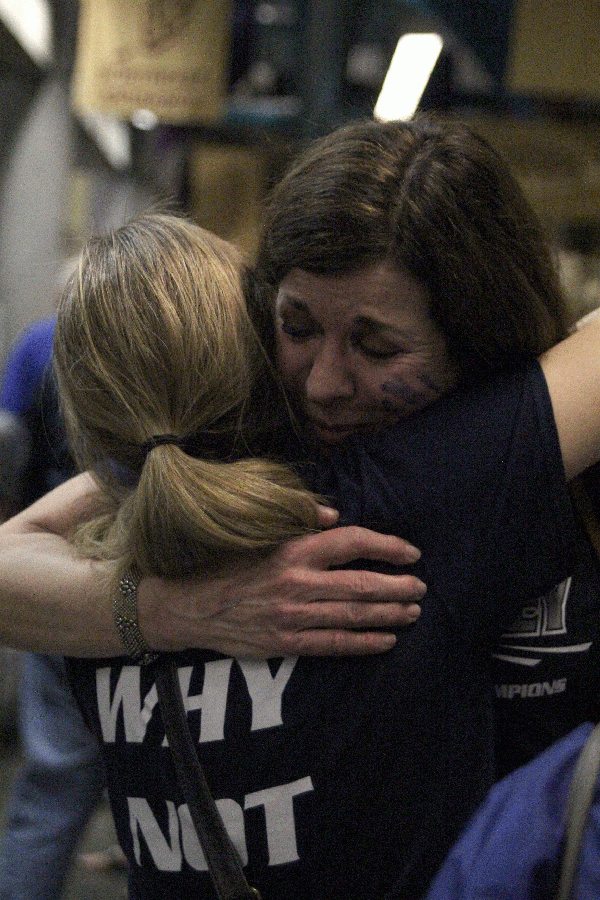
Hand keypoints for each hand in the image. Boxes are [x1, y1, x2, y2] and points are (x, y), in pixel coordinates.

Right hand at [138, 524, 424, 656]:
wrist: (187, 606)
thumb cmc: (225, 564)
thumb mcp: (258, 535)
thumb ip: (298, 523)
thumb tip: (335, 516)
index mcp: (292, 550)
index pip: (351, 542)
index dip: (387, 546)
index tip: (410, 552)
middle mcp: (296, 582)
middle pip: (361, 585)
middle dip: (397, 587)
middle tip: (420, 587)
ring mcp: (292, 616)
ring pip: (353, 616)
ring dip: (389, 615)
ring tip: (412, 612)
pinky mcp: (286, 642)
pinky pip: (334, 645)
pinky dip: (364, 643)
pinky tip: (387, 641)